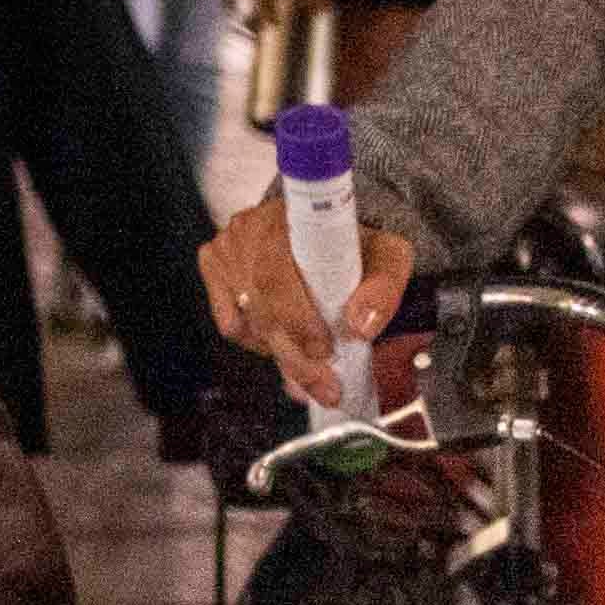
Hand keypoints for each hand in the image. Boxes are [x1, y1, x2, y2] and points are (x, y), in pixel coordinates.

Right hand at [201, 185, 414, 410]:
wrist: (329, 227)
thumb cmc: (357, 246)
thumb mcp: (388, 258)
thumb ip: (382, 290)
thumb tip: (359, 326)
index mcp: (291, 217)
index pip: (277, 273)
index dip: (298, 320)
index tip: (326, 351)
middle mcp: (251, 226)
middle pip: (262, 306)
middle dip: (296, 356)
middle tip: (325, 387)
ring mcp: (229, 246)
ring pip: (247, 320)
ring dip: (281, 355)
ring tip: (311, 374)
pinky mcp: (215, 264)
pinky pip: (230, 321)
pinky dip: (256, 342)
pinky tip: (282, 347)